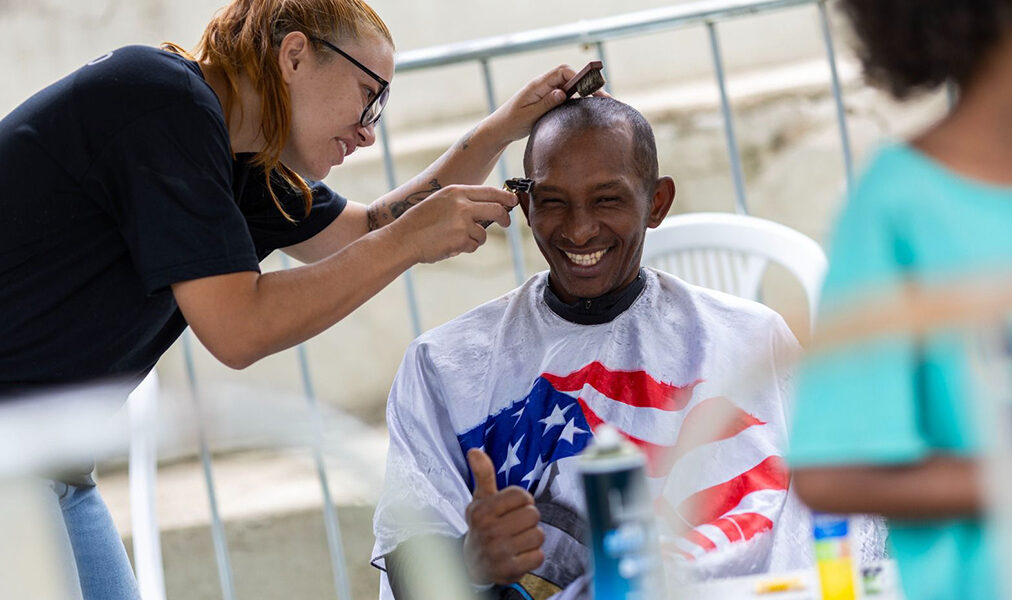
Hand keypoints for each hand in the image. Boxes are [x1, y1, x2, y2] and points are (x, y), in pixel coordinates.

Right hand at [391, 185, 516, 262]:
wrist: (403, 239)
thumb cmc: (420, 222)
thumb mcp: (440, 202)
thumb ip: (462, 202)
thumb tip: (488, 207)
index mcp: (456, 191)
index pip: (490, 191)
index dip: (505, 197)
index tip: (512, 201)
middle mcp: (462, 204)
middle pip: (497, 209)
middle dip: (505, 218)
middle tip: (506, 223)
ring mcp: (462, 222)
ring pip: (483, 233)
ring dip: (475, 239)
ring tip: (456, 239)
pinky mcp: (461, 239)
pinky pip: (473, 245)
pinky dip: (465, 248)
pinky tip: (449, 245)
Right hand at [462, 448, 544, 584]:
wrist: (471, 564)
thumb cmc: (482, 526)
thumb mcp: (480, 500)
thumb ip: (483, 474)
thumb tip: (474, 450)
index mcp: (482, 511)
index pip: (521, 495)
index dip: (523, 500)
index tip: (513, 508)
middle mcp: (489, 531)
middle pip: (533, 515)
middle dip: (528, 519)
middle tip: (515, 525)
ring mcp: (499, 552)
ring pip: (538, 535)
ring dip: (532, 537)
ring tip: (517, 540)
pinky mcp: (509, 570)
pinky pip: (539, 556)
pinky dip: (533, 555)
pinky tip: (519, 554)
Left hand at [486, 64, 609, 142]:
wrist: (499, 129)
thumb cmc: (511, 122)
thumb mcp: (529, 115)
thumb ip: (546, 103)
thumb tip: (562, 93)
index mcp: (538, 85)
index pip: (563, 72)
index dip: (579, 77)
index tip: (591, 89)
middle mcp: (543, 85)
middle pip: (569, 76)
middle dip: (587, 84)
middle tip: (604, 98)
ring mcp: (545, 92)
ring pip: (569, 85)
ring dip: (583, 91)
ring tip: (600, 102)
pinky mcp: (547, 100)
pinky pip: (565, 94)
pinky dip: (576, 98)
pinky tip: (586, 107)